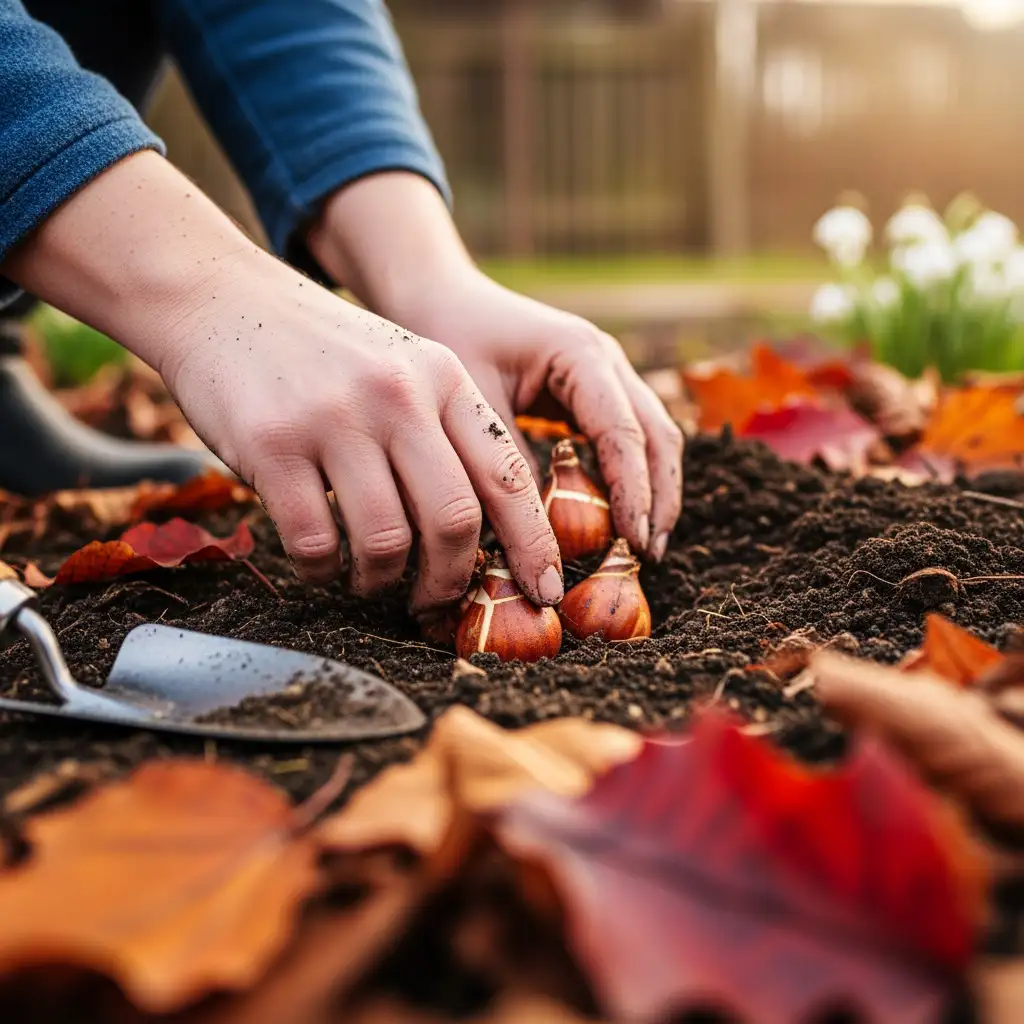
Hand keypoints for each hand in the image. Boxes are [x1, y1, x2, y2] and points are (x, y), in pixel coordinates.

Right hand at [4, 153, 563, 610]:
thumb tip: (479, 534)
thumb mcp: (402, 368)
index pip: (507, 474)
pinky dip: (322, 569)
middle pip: (454, 519)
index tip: (544, 590)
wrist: (223, 300)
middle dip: (450, 580)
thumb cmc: (322, 354)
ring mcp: (335, 418)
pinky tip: (320, 562)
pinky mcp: (273, 445)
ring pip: (385, 540)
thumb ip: (443, 434)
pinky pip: (315, 541)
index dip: (532, 543)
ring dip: (381, 581)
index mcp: (443, 378)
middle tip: (436, 603)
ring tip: (369, 580)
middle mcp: (398, 395)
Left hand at [309, 172, 683, 562]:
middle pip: (657, 434)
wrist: (440, 298)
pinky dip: (632, 478)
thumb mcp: (474, 404)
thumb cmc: (449, 339)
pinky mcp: (595, 391)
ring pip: (654, 437)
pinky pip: (629, 438)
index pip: (623, 432)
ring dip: (654, 491)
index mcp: (581, 353)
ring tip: (644, 545)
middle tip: (647, 553)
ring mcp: (607, 373)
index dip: (632, 491)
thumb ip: (508, 464)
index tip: (631, 540)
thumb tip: (538, 536)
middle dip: (658, 497)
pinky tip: (620, 518)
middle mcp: (606, 360)